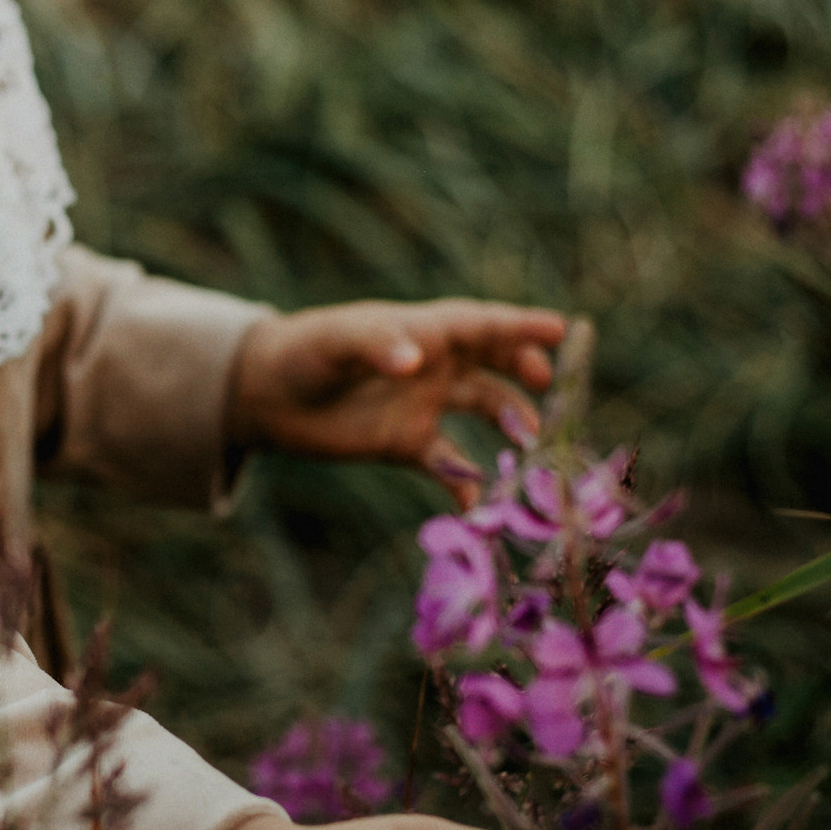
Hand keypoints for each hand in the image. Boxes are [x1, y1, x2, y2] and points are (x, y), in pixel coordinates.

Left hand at [226, 301, 567, 501]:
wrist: (266, 395)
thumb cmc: (302, 352)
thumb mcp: (336, 343)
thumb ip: (375, 346)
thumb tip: (415, 360)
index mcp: (422, 330)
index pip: (482, 324)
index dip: (522, 326)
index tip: (565, 329)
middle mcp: (432, 365)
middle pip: (494, 363)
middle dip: (526, 372)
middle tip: (549, 390)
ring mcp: (423, 404)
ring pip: (483, 410)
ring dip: (508, 423)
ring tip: (529, 444)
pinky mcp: (406, 443)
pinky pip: (450, 463)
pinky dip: (467, 482)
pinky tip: (477, 505)